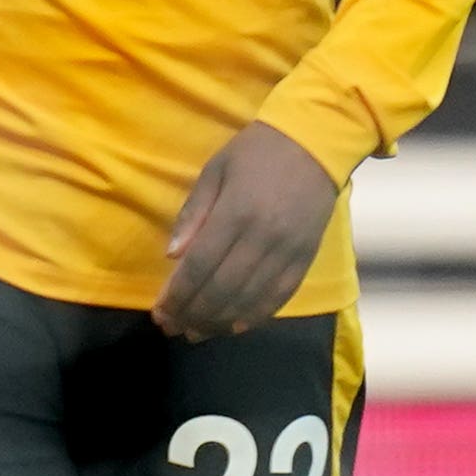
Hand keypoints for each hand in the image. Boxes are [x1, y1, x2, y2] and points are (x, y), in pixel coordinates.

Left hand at [154, 121, 340, 340]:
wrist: (315, 143)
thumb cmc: (255, 152)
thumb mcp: (214, 171)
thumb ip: (192, 215)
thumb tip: (172, 258)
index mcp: (236, 212)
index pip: (201, 265)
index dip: (178, 294)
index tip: (160, 313)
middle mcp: (264, 237)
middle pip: (224, 288)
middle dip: (194, 313)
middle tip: (172, 328)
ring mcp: (290, 250)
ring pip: (252, 298)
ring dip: (221, 321)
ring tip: (196, 332)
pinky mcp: (307, 257)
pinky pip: (281, 295)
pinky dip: (257, 315)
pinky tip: (236, 327)